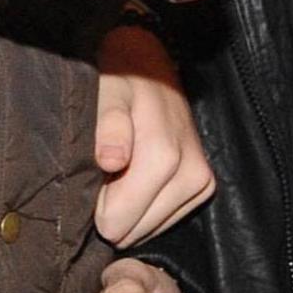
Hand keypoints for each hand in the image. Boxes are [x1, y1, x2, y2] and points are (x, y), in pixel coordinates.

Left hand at [92, 26, 213, 247]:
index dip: (93, 207)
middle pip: (134, 230)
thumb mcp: (106, 91)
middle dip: (111, 210)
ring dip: (128, 210)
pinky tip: (134, 183)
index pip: (118, 221)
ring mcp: (201, 180)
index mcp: (164, 155)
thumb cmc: (120, 76)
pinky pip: (166, 220)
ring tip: (118, 173)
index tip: (88, 178)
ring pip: (150, 229)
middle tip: (102, 173)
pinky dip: (145, 210)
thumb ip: (108, 125)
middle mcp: (191, 173)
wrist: (149, 62)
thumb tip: (112, 161)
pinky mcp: (204, 185)